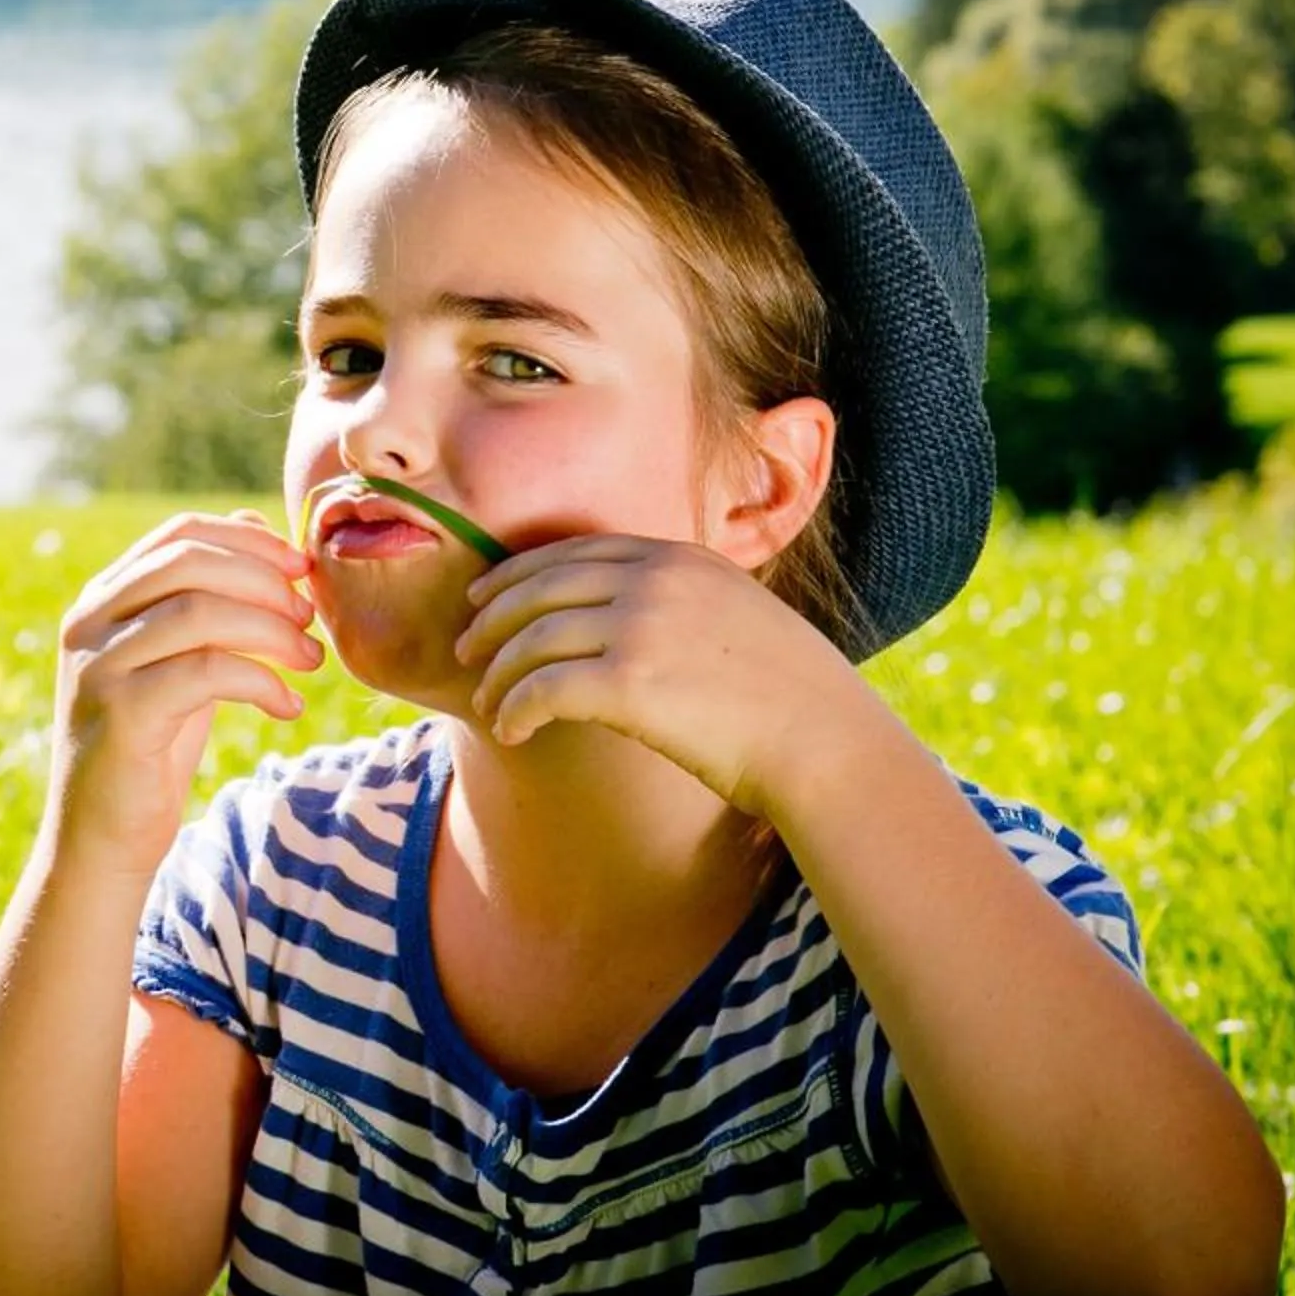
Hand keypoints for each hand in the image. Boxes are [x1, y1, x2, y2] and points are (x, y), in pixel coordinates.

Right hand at [50, 509, 324, 875]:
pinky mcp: (121, 714)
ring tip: (308, 660)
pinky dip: (260, 681)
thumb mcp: (180, 661)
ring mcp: (99, 667)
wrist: (101, 839)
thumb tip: (253, 525)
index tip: (300, 569)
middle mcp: (89, 623)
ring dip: (270, 630)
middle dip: (264, 581)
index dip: (248, 541)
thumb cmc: (150, 747)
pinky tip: (287, 706)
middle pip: (189, 562)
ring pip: (199, 612)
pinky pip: (205, 673)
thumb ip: (208, 599)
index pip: (178, 534)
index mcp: (102, 599)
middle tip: (309, 617)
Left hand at [452, 535, 868, 817]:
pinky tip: (510, 732)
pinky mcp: (629, 683)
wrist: (828, 744)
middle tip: (466, 650)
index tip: (486, 598)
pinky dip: (514, 709)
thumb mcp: (737, 616)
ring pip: (532, 638)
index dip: (518, 574)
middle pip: (539, 587)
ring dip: (498, 673)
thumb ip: (681, 602)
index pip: (573, 552)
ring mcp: (640, 626)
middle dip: (492, 618)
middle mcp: (654, 579)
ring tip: (487, 703)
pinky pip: (542, 688)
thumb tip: (626, 619)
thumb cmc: (791, 697)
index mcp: (678, 556)